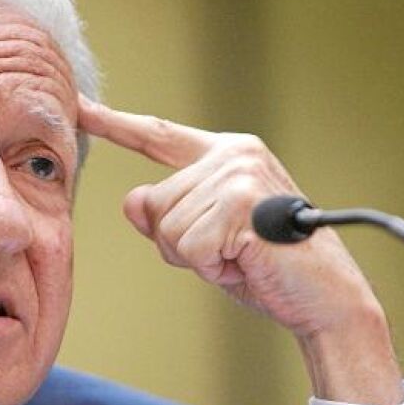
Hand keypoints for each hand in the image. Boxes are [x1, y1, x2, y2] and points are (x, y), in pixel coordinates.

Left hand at [79, 97, 403, 404]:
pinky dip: (209, 267)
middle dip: (181, 243)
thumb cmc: (268, 268)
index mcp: (225, 154)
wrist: (325, 298)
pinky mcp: (239, 203)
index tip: (79, 106)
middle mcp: (232, 154)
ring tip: (241, 257)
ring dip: (196, 257)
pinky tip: (245, 262)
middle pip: (154, 203)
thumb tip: (131, 199)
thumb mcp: (205, 239)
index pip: (159, 135)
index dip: (115, 123)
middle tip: (231, 253)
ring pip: (166, 227)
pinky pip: (185, 247)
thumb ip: (167, 215)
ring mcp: (236, 175)